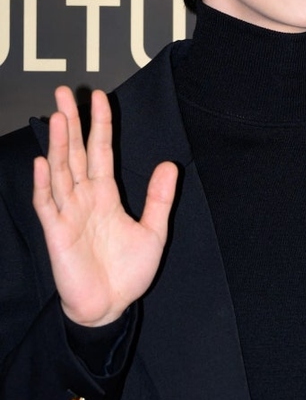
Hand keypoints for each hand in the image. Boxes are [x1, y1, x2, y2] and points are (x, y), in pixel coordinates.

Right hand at [33, 86, 178, 326]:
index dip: (100, 123)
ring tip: (58, 116)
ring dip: (58, 144)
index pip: (100, 150)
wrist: (111, 307)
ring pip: (61, 171)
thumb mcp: (153, 230)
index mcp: (106, 194)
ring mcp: (68, 214)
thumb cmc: (128, 272)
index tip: (99, 96)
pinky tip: (43, 162)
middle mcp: (84, 197)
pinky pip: (47, 205)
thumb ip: (158, 198)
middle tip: (64, 92)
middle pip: (75, 152)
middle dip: (70, 121)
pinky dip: (44, 184)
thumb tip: (168, 164)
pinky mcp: (57, 234)